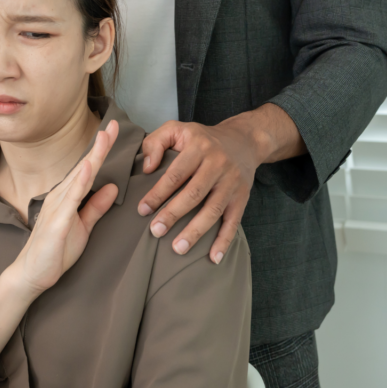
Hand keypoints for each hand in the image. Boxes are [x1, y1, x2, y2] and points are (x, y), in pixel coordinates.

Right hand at [10, 121, 119, 295]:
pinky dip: (79, 182)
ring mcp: (57, 208)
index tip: (114, 131)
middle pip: (85, 167)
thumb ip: (96, 208)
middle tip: (114, 125)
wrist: (32, 275)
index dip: (102, 150)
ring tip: (104, 138)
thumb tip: (112, 187)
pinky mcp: (56, 223)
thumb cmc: (55, 251)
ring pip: (79, 178)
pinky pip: (70, 200)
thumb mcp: (83, 227)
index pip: (88, 170)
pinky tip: (87, 169)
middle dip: (100, 146)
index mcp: (68, 197)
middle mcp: (61, 197)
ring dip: (92, 157)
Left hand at [136, 104, 304, 263]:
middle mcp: (217, 164)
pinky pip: (233, 221)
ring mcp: (232, 182)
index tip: (142, 210)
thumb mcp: (177, 129)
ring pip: (213, 210)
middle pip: (193, 194)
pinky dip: (224, 241)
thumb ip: (156, 143)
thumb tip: (147, 168)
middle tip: (155, 231)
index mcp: (198, 147)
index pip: (175, 174)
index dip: (158, 193)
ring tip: (177, 249)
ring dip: (195, 232)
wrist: (244, 140)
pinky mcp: (242, 197)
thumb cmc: (201, 138)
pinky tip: (213, 258)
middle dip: (173, 214)